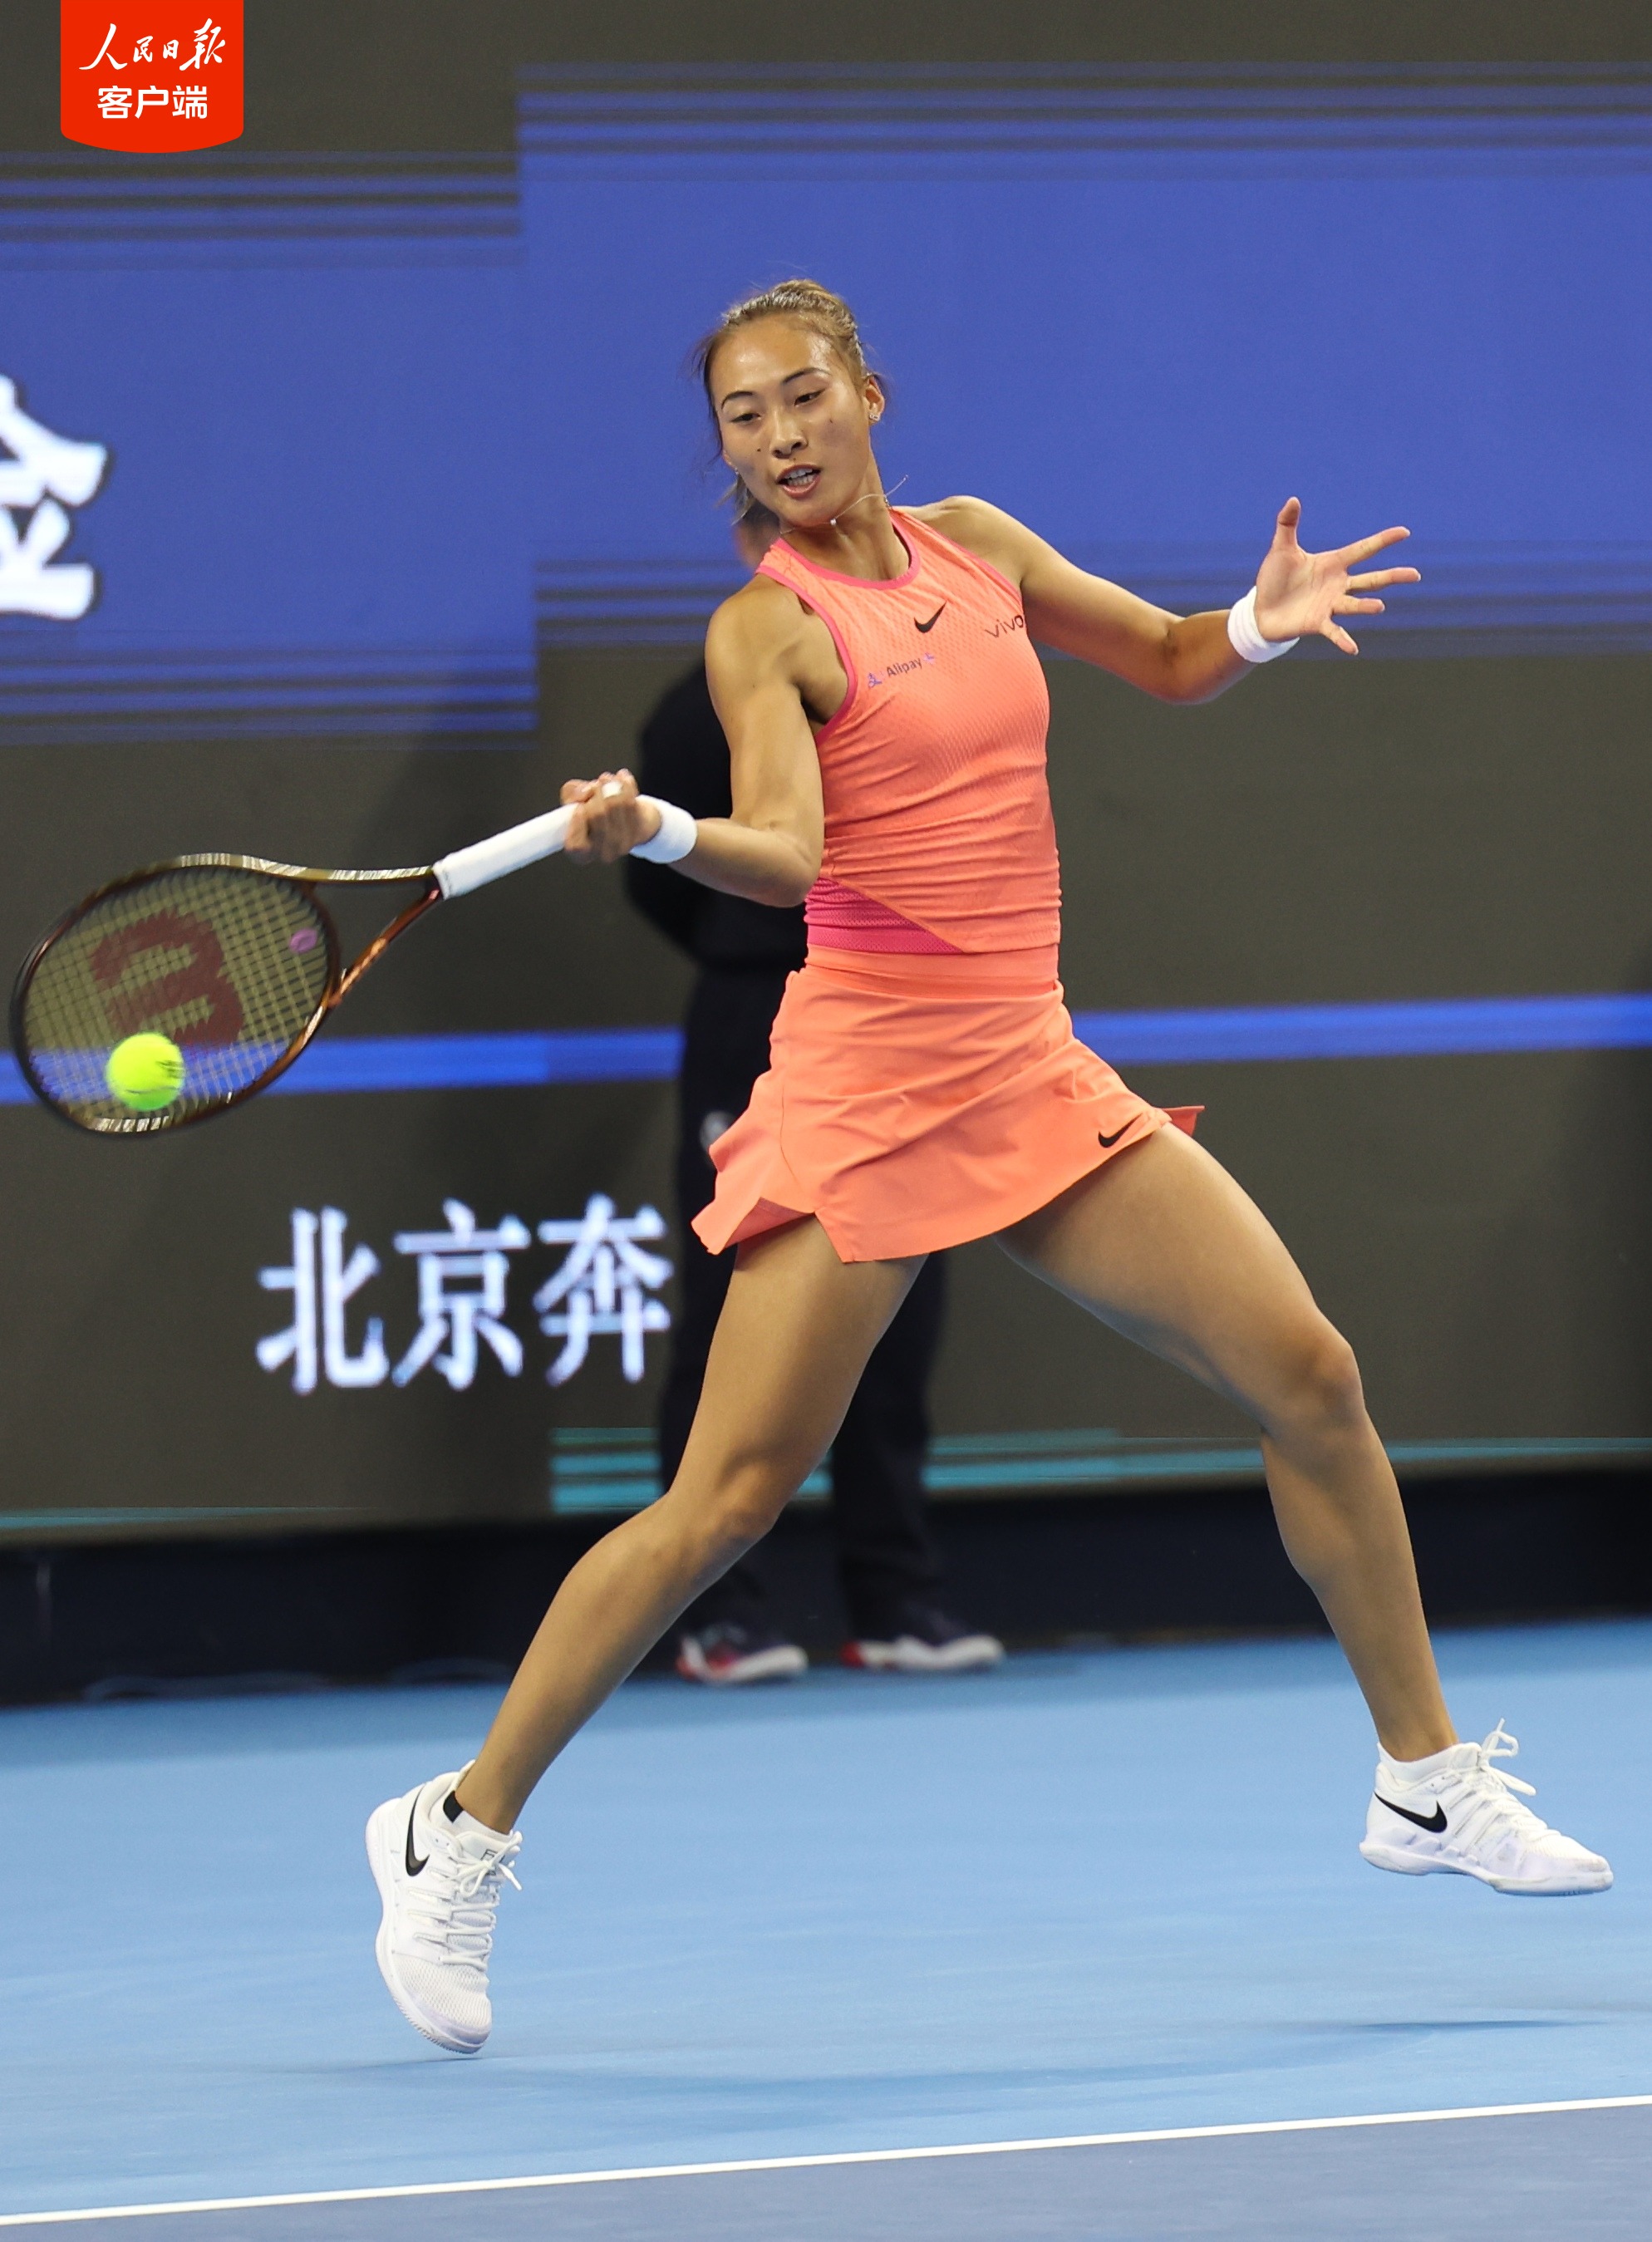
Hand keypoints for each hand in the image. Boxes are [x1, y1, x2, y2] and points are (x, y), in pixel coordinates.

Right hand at [559, 770, 661, 863]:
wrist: (628, 815)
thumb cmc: (593, 809)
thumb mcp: (573, 801)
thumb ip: (570, 795)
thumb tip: (584, 793)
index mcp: (581, 854)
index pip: (575, 845)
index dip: (576, 822)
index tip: (579, 806)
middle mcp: (603, 854)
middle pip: (596, 815)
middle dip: (594, 792)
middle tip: (595, 785)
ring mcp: (623, 845)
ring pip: (614, 804)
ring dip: (609, 785)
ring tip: (606, 780)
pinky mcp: (639, 832)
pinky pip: (630, 801)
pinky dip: (625, 785)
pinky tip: (621, 777)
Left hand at [1252, 498, 1419, 655]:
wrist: (1261, 609)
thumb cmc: (1275, 578)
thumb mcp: (1281, 548)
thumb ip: (1287, 524)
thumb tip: (1293, 499)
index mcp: (1333, 563)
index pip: (1363, 549)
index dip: (1383, 540)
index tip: (1404, 532)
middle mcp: (1337, 584)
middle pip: (1371, 579)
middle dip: (1392, 576)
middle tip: (1416, 574)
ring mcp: (1330, 605)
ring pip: (1355, 604)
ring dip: (1366, 606)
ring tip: (1379, 607)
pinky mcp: (1318, 623)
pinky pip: (1334, 631)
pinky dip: (1343, 640)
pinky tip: (1353, 649)